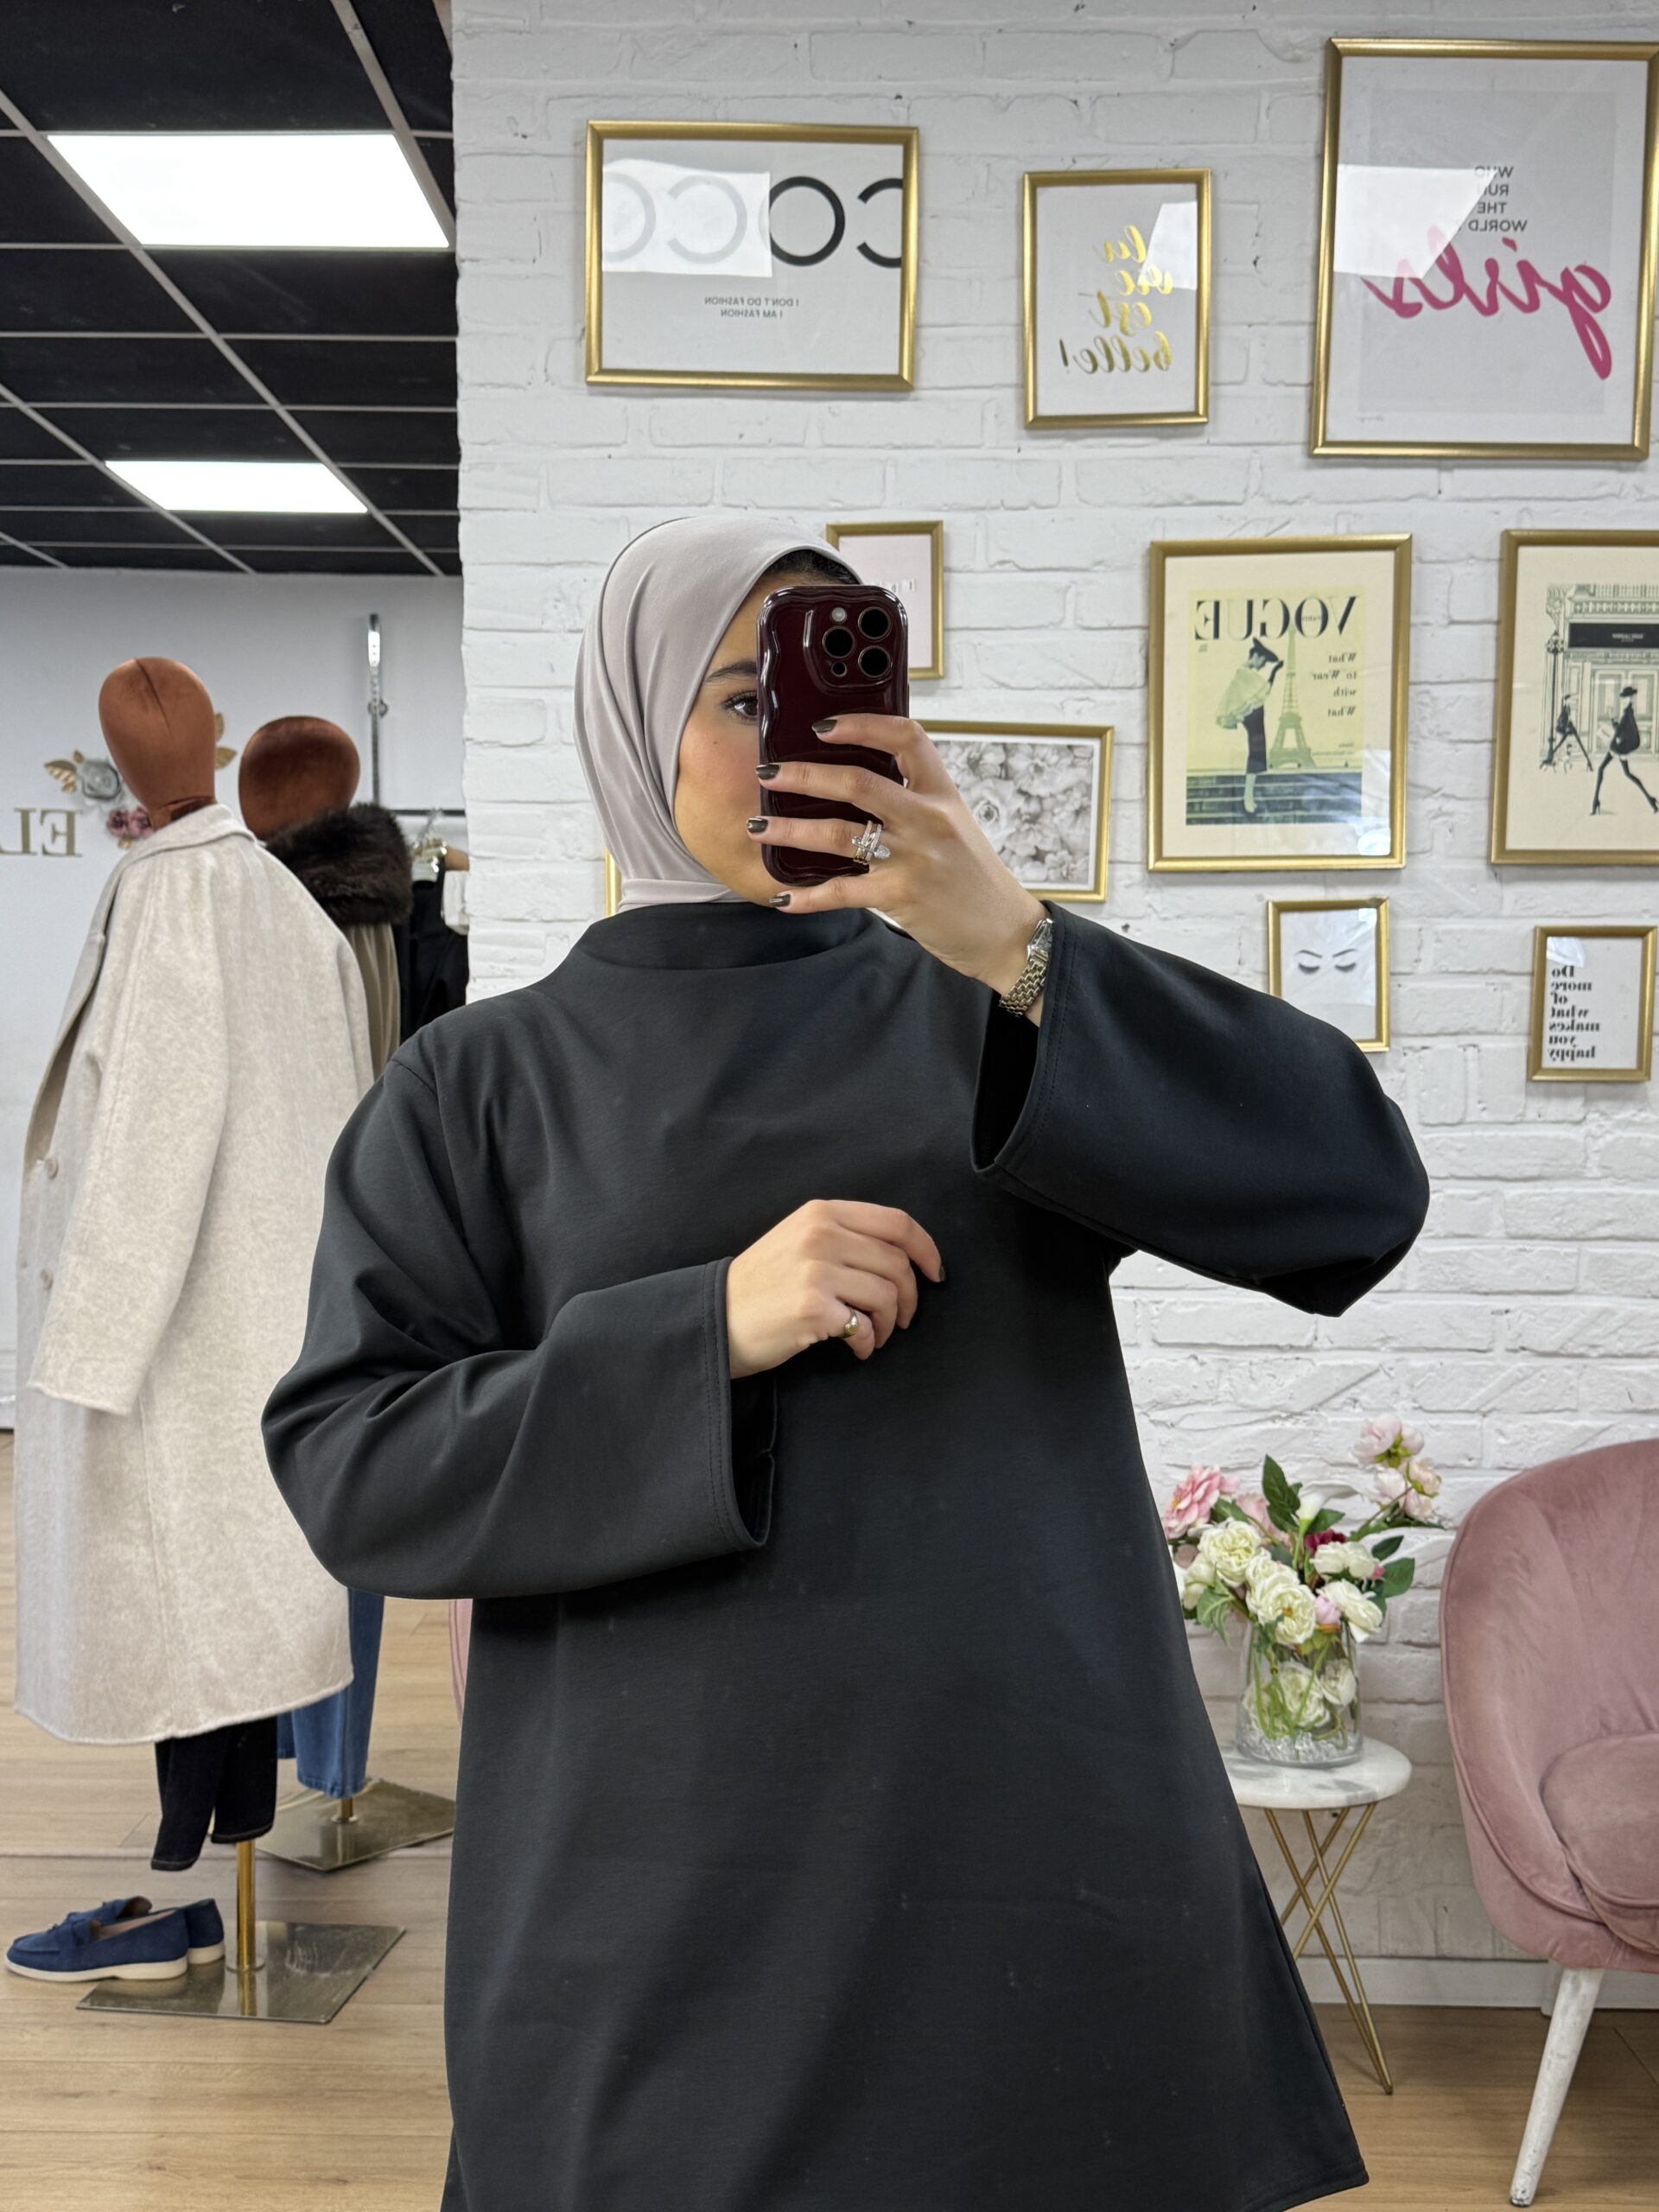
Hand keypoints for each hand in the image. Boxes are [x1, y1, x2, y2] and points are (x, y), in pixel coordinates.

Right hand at [726, 1199, 944, 1376]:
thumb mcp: (799, 1238)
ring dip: (890, 1323)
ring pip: (887, 1295)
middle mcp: (820, 1234)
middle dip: (911, 1296)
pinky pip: (865, 1326)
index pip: (896, 1222)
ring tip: (875, 1335)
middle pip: (897, 1262)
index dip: (926, 1249)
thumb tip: (903, 1256)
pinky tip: (856, 1348)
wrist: (717, 1317)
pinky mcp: (811, 1307)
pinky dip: (868, 1343)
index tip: (935, 1273)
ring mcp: (815, 1270)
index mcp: (822, 1212)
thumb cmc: (763, 1284)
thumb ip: (845, 1236)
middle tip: (903, 1319)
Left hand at [750, 716, 1048, 1010]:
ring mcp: (914, 858)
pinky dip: (807, 896)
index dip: (863, 724)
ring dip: (790, 830)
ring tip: (758, 827)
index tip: (824, 725)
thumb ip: (915, 804)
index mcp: (943, 794)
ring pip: (838, 834)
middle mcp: (928, 820)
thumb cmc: (974, 878)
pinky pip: (841, 892)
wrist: (1005, 932)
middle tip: (769, 773)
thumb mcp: (955, 827)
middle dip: (804, 776)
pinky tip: (783, 896)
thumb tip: (858, 786)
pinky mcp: (900, 896)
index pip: (907, 738)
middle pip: (857, 782)